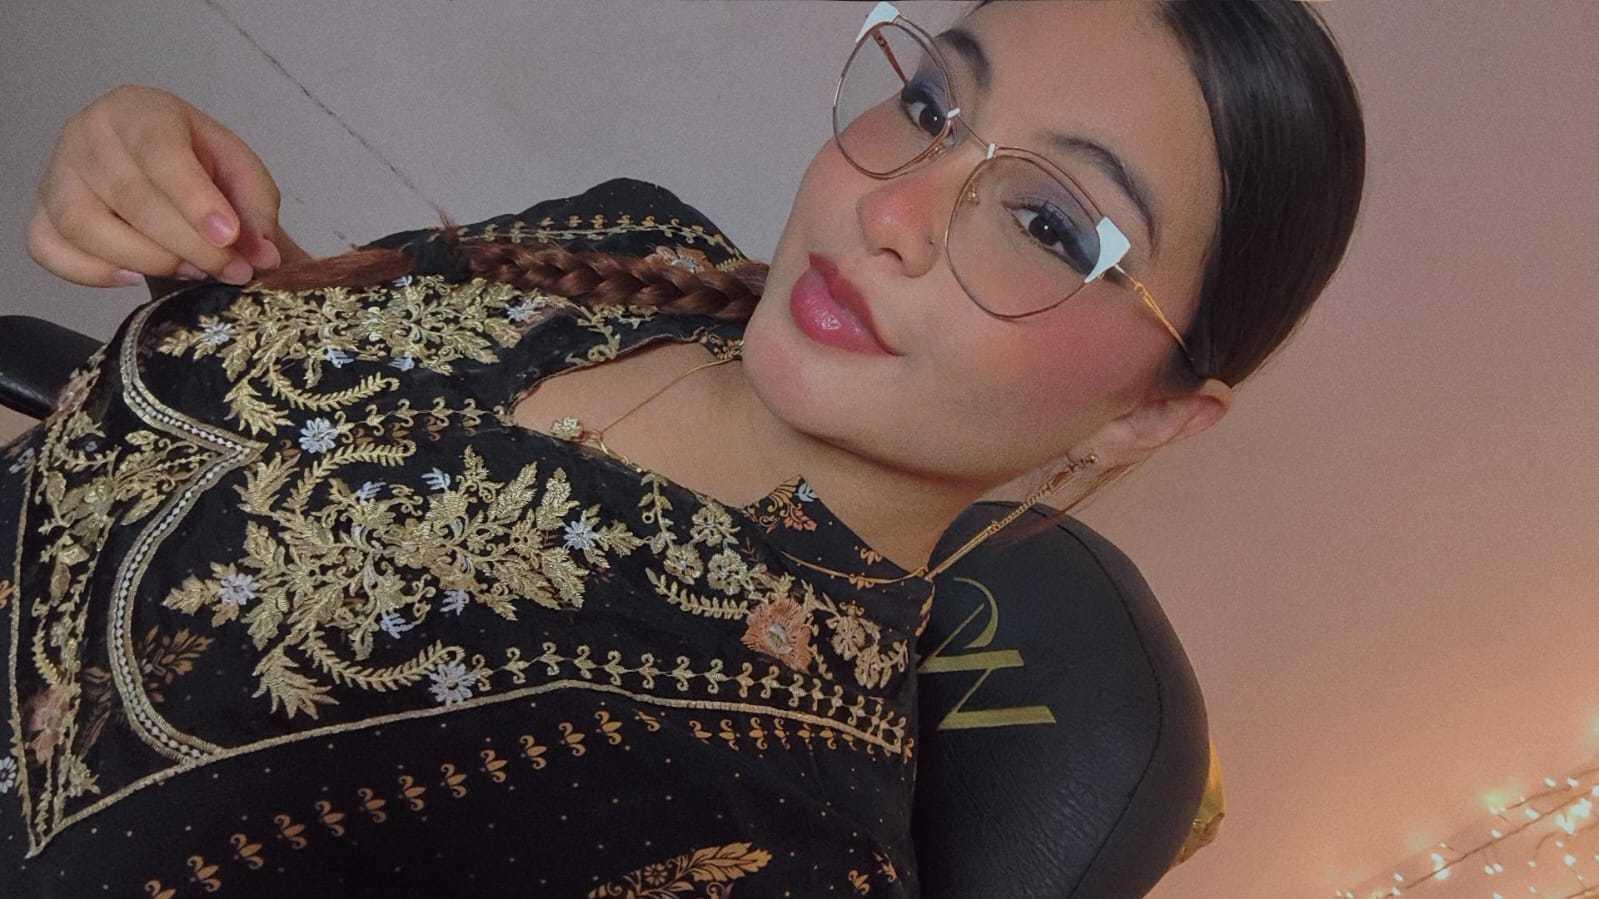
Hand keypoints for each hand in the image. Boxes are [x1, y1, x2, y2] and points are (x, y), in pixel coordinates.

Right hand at [26, 84, 310, 288]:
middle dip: (189, 244)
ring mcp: (58, 174)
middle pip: (129, 197)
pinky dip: (91, 272)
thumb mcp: (237, 167)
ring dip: (146, 260)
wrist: (156, 162)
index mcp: (139, 110)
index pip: (160, 152)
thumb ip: (256, 205)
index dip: (195, 200)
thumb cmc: (194, 160)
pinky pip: (50, 249)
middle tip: (230, 269)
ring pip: (85, 226)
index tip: (230, 237)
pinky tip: (134, 276)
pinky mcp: (41, 213)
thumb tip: (263, 255)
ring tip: (192, 271)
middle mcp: (88, 135)